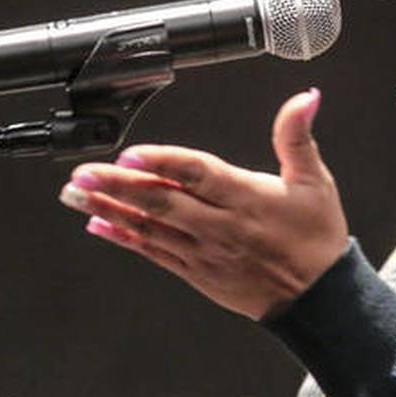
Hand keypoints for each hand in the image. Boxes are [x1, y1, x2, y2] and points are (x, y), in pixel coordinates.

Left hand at [58, 88, 348, 318]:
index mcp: (248, 198)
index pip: (200, 176)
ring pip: (151, 228)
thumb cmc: (316, 236)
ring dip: (110, 210)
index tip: (130, 156)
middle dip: (119, 188)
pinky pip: (154, 253)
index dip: (164, 165)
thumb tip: (306, 98)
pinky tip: (99, 225)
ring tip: (76, 195)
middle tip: (84, 174)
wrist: (319, 297)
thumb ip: (297, 136)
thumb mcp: (314, 180)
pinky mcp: (197, 271)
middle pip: (164, 203)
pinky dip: (125, 239)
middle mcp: (222, 226)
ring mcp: (205, 252)